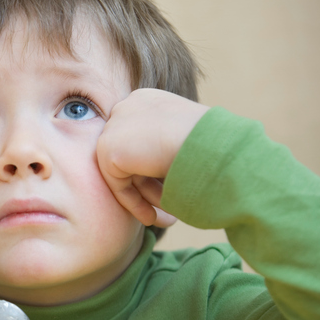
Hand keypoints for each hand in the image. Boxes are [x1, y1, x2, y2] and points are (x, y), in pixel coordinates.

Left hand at [97, 89, 207, 225]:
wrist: (207, 143)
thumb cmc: (212, 145)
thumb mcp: (188, 142)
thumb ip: (166, 152)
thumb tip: (163, 174)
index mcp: (149, 100)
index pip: (142, 140)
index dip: (156, 171)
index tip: (173, 191)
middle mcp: (129, 106)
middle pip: (131, 155)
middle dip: (150, 187)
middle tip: (170, 213)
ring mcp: (115, 125)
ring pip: (125, 170)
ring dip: (146, 198)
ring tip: (167, 219)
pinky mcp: (107, 147)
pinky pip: (116, 182)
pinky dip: (132, 203)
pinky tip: (151, 218)